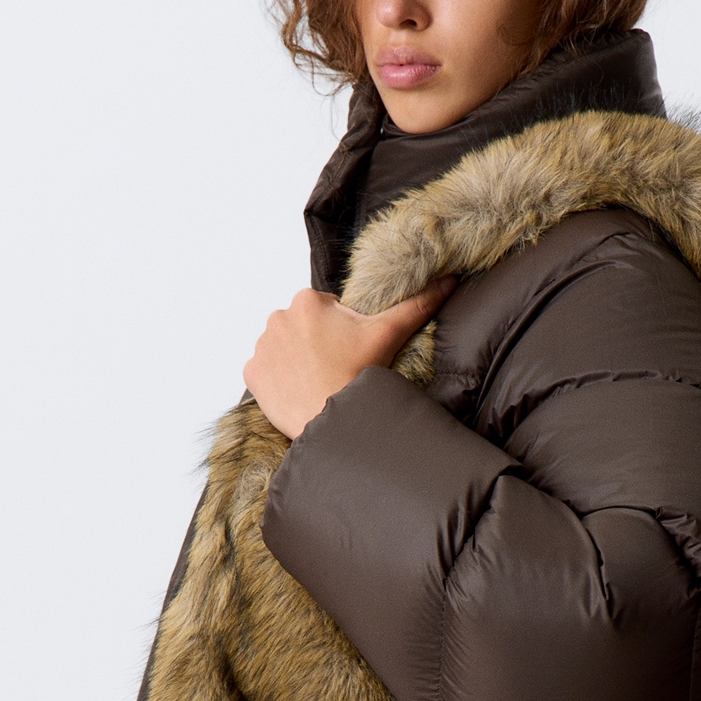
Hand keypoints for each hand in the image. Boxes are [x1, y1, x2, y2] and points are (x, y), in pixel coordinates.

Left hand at [243, 277, 455, 439]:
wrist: (334, 421)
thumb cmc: (360, 375)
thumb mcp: (390, 335)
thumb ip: (418, 304)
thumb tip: (450, 280)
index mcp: (308, 300)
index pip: (324, 310)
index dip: (340, 332)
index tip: (348, 353)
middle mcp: (278, 316)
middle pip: (301, 328)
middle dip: (316, 344)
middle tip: (335, 369)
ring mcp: (261, 346)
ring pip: (283, 348)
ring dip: (296, 361)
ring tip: (318, 381)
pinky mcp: (251, 373)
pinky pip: (264, 371)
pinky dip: (278, 380)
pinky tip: (299, 391)